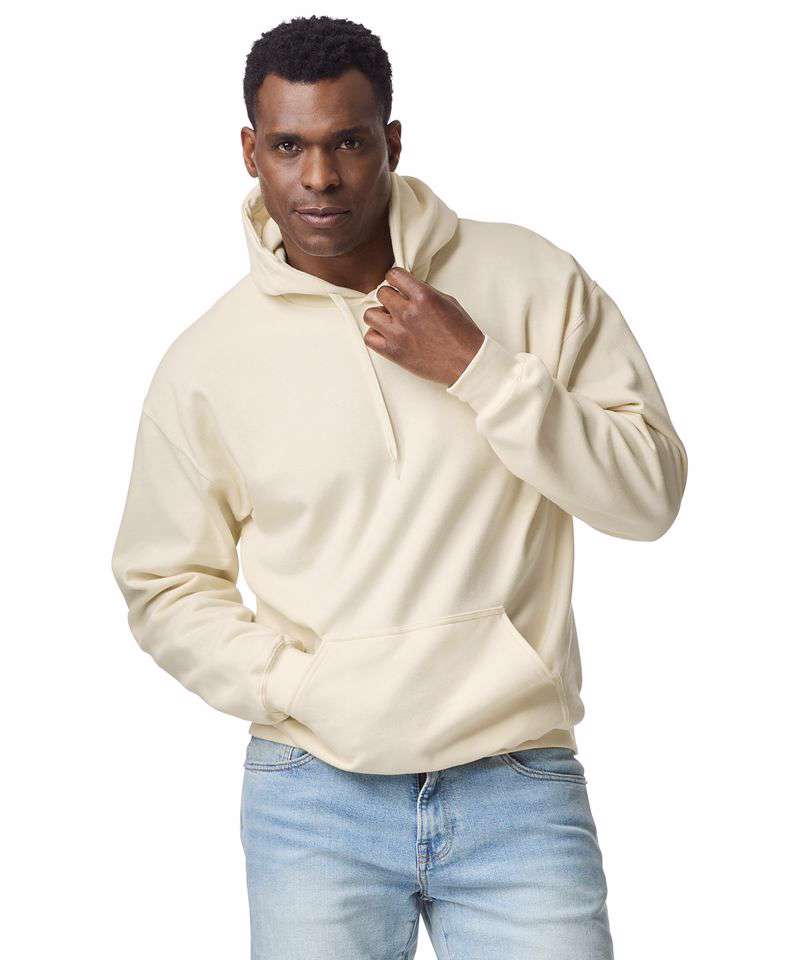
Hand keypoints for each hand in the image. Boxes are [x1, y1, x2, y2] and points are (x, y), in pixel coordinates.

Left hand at [362, 267, 485, 385]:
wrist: (467, 362)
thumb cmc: (461, 334)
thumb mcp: (447, 302)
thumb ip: (423, 292)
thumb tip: (406, 288)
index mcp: (423, 296)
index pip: (394, 275)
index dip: (396, 280)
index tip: (399, 287)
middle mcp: (408, 313)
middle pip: (381, 293)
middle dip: (390, 298)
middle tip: (398, 307)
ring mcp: (398, 333)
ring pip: (370, 314)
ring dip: (380, 316)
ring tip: (391, 322)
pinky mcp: (393, 352)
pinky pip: (369, 338)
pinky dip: (376, 336)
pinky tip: (388, 336)